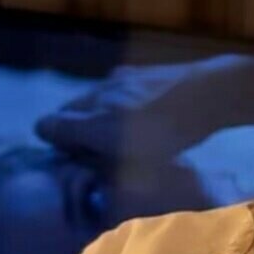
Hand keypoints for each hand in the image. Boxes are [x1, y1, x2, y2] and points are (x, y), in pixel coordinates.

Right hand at [33, 60, 221, 161]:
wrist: (208, 93)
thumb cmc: (171, 137)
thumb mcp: (136, 166)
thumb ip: (103, 172)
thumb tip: (89, 182)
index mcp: (91, 121)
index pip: (46, 126)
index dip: (55, 145)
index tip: (72, 158)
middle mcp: (96, 96)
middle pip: (68, 111)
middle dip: (75, 131)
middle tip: (96, 150)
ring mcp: (115, 79)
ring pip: (91, 100)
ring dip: (97, 115)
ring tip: (123, 133)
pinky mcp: (135, 71)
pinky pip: (114, 90)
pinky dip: (118, 102)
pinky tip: (142, 114)